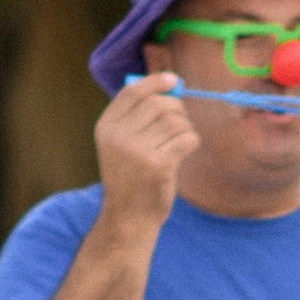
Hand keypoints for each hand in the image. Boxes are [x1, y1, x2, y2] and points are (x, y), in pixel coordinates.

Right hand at [97, 75, 198, 236]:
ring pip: (175, 121)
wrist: (129, 219)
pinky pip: (186, 139)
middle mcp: (119, 137)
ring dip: (186, 128)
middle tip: (182, 122)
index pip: (133, 92)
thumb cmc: (131, 179)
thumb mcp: (121, 146)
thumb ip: (136, 118)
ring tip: (181, 141)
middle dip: (177, 109)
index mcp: (106, 127)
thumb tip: (169, 85)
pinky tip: (187, 149)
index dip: (155, 82)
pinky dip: (192, 141)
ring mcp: (137, 152)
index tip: (174, 80)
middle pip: (158, 104)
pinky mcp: (158, 166)